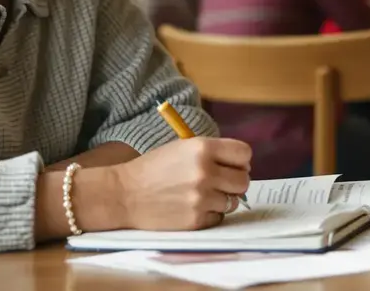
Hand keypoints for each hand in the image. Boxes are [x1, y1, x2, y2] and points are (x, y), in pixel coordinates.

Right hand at [109, 138, 251, 230]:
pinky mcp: (196, 220)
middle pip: (243, 180)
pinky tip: (192, 207)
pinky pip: (219, 217)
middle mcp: (205, 172)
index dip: (240, 160)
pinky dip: (210, 214)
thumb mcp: (181, 148)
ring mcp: (201, 198)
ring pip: (233, 201)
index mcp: (202, 148)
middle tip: (220, 183)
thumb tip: (240, 167)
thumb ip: (211, 153)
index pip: (244, 153)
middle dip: (234, 182)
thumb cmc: (152, 169)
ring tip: (201, 195)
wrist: (124, 194)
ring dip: (222, 199)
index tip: (232, 165)